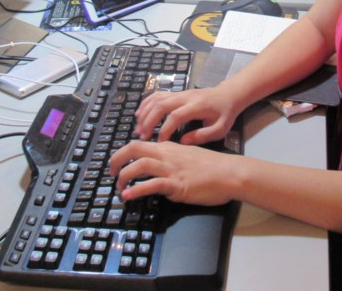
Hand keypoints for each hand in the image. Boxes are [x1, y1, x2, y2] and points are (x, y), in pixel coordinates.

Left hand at [109, 140, 238, 205]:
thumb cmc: (214, 167)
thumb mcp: (190, 156)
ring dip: (124, 176)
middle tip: (110, 173)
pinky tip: (129, 196)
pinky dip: (137, 190)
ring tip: (119, 188)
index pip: (140, 144)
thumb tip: (162, 168)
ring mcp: (172, 169)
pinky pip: (152, 185)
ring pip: (140, 165)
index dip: (124, 152)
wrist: (230, 173)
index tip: (118, 163)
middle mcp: (168, 155)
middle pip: (134, 149)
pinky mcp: (177, 185)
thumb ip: (174, 159)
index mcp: (170, 148)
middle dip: (117, 160)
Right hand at [134, 87, 240, 143]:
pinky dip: (146, 103)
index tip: (160, 143)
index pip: (176, 116)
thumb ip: (202, 135)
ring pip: (157, 99)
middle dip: (149, 121)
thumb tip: (183, 142)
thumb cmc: (225, 114)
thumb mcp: (220, 129)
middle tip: (142, 137)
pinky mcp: (177, 93)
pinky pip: (157, 94)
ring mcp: (180, 93)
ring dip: (145, 113)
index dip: (165, 129)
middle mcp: (186, 97)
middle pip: (161, 105)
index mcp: (197, 106)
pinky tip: (139, 114)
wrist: (228, 95)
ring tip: (138, 128)